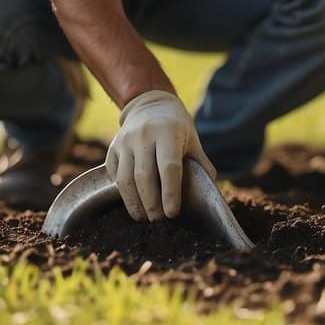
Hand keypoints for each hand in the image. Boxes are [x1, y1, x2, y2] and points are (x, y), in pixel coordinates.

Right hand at [106, 90, 216, 221]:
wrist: (150, 104)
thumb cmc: (177, 128)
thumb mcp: (192, 140)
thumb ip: (200, 164)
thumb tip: (210, 194)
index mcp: (168, 132)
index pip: (169, 167)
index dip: (170, 193)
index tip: (172, 214)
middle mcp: (143, 136)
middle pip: (144, 177)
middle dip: (151, 203)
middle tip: (159, 221)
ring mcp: (125, 141)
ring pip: (125, 179)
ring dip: (134, 203)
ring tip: (144, 218)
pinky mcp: (113, 148)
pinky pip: (115, 175)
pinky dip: (123, 194)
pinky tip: (134, 204)